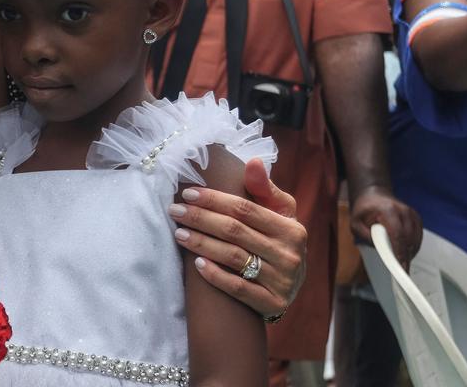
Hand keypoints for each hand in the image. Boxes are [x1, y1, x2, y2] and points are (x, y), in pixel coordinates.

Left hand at [169, 158, 306, 317]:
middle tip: (175, 210)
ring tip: (178, 233)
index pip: (245, 210)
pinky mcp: (272, 305)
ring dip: (202, 244)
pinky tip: (196, 264)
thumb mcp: (279, 213)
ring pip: (233, 258)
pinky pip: (238, 289)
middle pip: (235, 231)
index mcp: (291, 229)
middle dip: (201, 218)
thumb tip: (252, 162)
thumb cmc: (278, 240)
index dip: (214, 199)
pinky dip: (215, 275)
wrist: (291, 287)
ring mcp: (282, 282)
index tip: (188, 193)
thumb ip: (264, 188)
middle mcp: (289, 255)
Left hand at [349, 185, 421, 268]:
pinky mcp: (417, 218)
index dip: (400, 253)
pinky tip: (404, 252)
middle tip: (400, 269)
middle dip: (405, 256)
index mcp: (388, 210)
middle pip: (409, 239)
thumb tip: (379, 248)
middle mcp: (404, 211)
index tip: (402, 267)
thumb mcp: (355, 222)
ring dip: (409, 253)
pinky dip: (413, 247)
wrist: (374, 195)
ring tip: (399, 261)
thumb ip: (364, 235)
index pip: (398, 235)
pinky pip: (418, 237)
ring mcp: (412, 214)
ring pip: (416, 240)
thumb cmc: (364, 210)